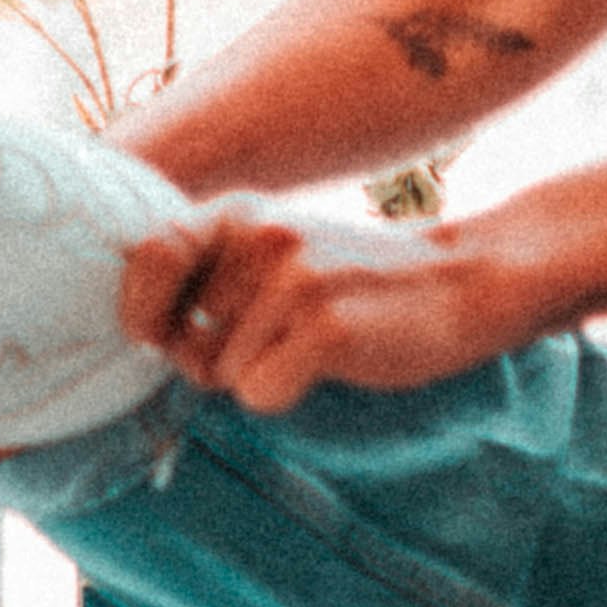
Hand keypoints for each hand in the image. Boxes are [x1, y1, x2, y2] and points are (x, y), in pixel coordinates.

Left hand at [125, 206, 553, 412]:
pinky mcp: (324, 325)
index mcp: (239, 211)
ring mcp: (293, 278)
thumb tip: (141, 335)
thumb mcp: (278, 249)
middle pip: (182, 340)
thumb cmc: (360, 281)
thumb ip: (213, 270)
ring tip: (313, 346)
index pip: (149, 256)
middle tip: (276, 341)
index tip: (157, 338)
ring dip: (259, 377)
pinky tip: (331, 365)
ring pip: (221, 374)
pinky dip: (287, 395)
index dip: (139, 309)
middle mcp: (259, 234)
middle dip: (215, 360)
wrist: (466, 280)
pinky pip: (258, 394)